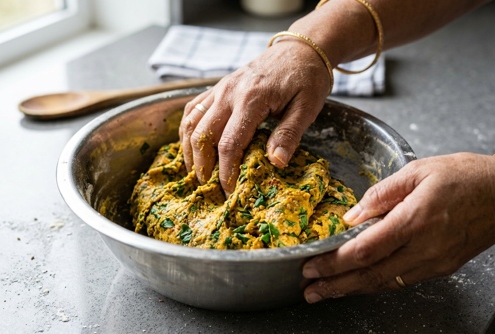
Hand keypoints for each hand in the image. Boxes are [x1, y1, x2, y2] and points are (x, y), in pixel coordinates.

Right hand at [179, 38, 330, 193]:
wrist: (299, 48)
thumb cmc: (307, 78)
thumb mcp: (307, 107)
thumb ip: (289, 135)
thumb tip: (276, 163)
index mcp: (252, 99)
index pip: (230, 143)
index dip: (226, 171)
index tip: (229, 192)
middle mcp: (229, 93)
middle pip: (203, 135)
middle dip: (202, 166)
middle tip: (208, 188)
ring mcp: (220, 88)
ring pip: (191, 122)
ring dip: (189, 150)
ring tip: (196, 173)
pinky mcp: (217, 87)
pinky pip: (192, 109)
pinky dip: (187, 131)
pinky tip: (191, 147)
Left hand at [302, 153, 494, 302]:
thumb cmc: (464, 176)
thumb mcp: (417, 171)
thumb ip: (380, 194)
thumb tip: (351, 215)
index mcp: (415, 219)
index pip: (364, 250)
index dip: (334, 262)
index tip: (311, 265)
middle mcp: (424, 247)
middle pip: (371, 275)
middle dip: (335, 285)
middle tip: (310, 290)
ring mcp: (434, 262)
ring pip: (385, 283)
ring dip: (352, 289)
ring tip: (326, 292)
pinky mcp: (441, 268)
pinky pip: (401, 280)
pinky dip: (376, 283)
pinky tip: (359, 283)